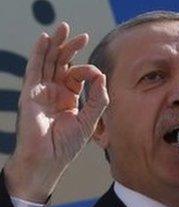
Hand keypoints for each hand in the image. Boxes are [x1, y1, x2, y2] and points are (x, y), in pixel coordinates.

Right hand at [4, 22, 108, 201]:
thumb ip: (98, 100)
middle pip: (61, 64)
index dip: (87, 71)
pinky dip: (39, 53)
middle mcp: (54, 93)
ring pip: (48, 62)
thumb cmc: (66, 146)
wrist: (48, 159)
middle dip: (70, 48)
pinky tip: (45, 40)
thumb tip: (102, 76)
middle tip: (81, 35)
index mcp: (68, 100)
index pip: (76, 76)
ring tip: (64, 29)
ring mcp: (41, 92)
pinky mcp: (31, 94)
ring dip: (56, 45)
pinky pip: (34, 69)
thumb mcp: (89, 121)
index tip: (96, 75)